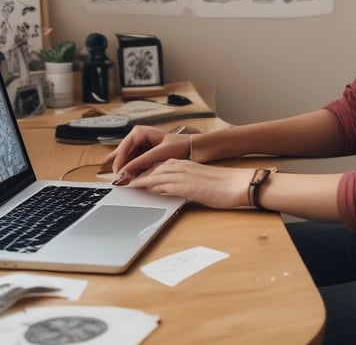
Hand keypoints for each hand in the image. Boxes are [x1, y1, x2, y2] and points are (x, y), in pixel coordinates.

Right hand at [103, 125, 190, 180]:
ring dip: (128, 170)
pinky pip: (134, 163)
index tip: (119, 175)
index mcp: (139, 132)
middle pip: (123, 155)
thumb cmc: (179, 146)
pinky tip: (133, 177)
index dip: (120, 163)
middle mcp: (137, 137)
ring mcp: (139, 146)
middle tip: (122, 180)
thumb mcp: (159, 154)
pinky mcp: (143, 154)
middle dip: (123, 168)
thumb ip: (141, 162)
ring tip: (128, 180)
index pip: (123, 149)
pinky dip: (134, 171)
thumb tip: (125, 170)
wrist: (192, 148)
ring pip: (127, 161)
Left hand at [126, 160, 253, 208]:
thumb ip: (186, 183)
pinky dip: (145, 184)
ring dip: (135, 178)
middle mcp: (180, 166)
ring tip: (121, 183)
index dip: (142, 171)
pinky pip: (159, 183)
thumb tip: (176, 191)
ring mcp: (181, 174)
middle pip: (151, 168)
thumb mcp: (200, 182)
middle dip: (134, 173)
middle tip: (119, 178)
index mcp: (184, 164)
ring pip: (151, 174)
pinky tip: (136, 188)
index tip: (130, 175)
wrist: (236, 184)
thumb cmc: (223, 185)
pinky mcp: (183, 184)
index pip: (157, 166)